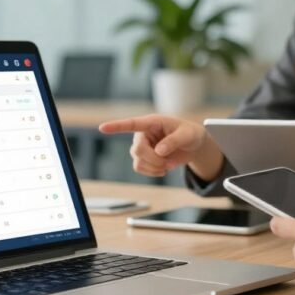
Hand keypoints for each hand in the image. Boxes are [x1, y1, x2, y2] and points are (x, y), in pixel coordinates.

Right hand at [98, 114, 222, 179]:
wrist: (192, 146)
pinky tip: (163, 169)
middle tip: (169, 163)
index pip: (132, 123)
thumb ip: (174, 141)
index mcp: (152, 122)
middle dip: (154, 160)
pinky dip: (153, 172)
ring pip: (138, 162)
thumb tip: (159, 151)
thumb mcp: (188, 135)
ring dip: (154, 167)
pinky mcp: (142, 158)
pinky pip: (140, 168)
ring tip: (169, 165)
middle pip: (137, 150)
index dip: (116, 126)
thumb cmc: (190, 134)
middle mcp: (142, 133)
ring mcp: (141, 146)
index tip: (102, 128)